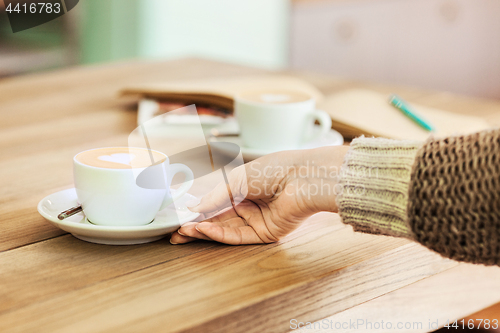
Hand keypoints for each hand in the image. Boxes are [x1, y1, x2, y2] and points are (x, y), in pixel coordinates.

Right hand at [170, 145, 348, 244]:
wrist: (302, 177)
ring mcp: (257, 221)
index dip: (198, 211)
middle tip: (176, 232)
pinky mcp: (266, 234)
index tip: (180, 217)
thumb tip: (194, 207)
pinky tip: (204, 229)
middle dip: (197, 226)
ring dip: (205, 231)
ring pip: (226, 230)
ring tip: (185, 231)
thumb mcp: (237, 180)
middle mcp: (249, 206)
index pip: (216, 203)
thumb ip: (216, 196)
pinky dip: (220, 234)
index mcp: (244, 189)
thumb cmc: (274, 169)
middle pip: (218, 220)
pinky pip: (239, 236)